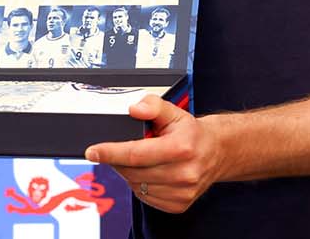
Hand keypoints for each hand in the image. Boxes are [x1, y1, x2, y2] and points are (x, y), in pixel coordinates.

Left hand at [84, 95, 224, 213]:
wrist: (217, 152)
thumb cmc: (192, 133)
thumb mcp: (173, 111)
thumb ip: (152, 106)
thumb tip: (134, 109)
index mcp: (181, 148)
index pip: (136, 153)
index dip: (110, 152)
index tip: (92, 152)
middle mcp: (183, 173)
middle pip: (133, 171)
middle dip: (120, 160)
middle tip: (121, 150)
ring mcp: (182, 192)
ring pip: (137, 186)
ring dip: (130, 173)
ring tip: (142, 160)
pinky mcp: (179, 204)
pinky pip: (145, 197)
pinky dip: (141, 185)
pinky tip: (151, 172)